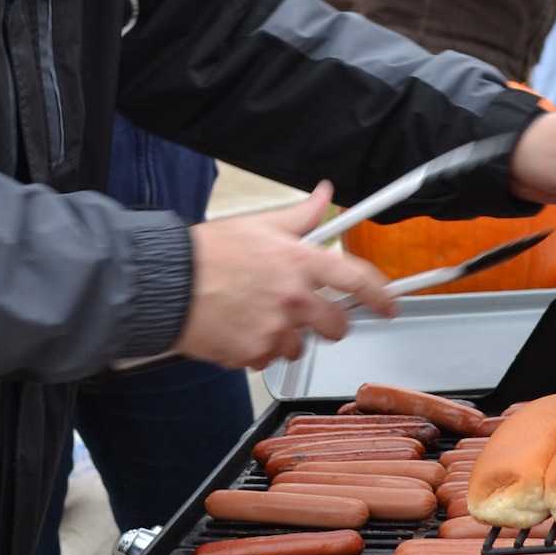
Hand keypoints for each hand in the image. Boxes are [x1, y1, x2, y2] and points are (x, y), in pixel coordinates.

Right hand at [178, 183, 394, 368]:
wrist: (166, 284)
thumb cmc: (206, 254)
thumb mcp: (259, 225)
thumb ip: (300, 217)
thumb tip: (323, 196)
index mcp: (298, 261)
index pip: (355, 278)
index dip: (380, 294)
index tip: (389, 304)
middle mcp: (292, 296)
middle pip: (337, 324)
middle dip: (330, 324)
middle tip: (307, 315)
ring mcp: (274, 328)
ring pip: (301, 346)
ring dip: (287, 337)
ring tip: (258, 317)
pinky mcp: (254, 351)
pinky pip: (269, 358)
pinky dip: (258, 350)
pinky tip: (240, 329)